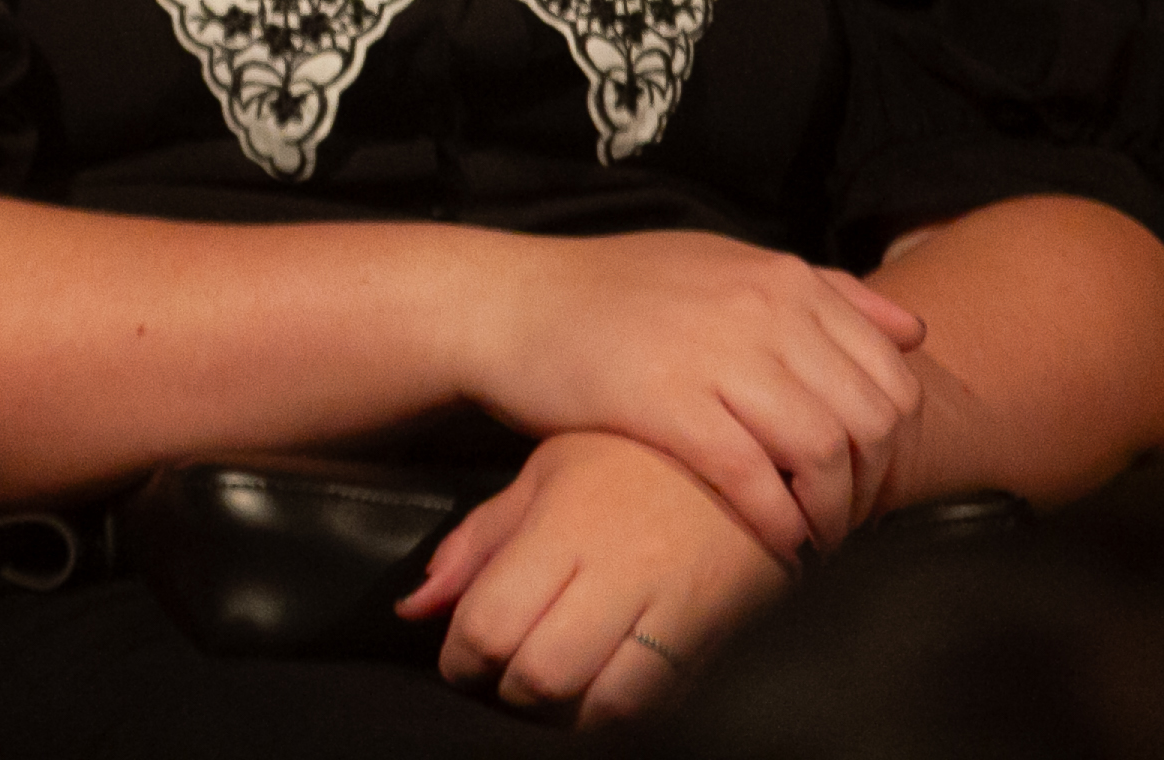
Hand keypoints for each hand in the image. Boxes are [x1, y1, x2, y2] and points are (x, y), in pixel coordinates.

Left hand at [400, 430, 786, 726]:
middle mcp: (616, 571)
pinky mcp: (705, 637)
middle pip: (539, 673)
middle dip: (501, 692)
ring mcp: (667, 608)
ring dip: (555, 712)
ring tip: (541, 687)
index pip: (490, 622)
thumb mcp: (545, 475)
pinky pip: (649, 703)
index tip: (458, 656)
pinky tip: (591, 688)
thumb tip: (414, 607)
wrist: (750, 452)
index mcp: (563, 524)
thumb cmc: (633, 454)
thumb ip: (477, 543)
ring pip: (595, 703)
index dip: (461, 658)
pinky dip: (607, 712)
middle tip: (493, 677)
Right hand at [458, 231, 925, 555]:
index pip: (891, 374)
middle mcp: (761, 310)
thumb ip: (818, 292)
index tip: (866, 475)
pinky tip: (772, 542)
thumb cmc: (614, 293)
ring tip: (813, 537)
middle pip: (870, 421)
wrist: (513, 304)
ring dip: (830, 513)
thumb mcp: (721, 265)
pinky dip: (777, 524)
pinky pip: (756, 480)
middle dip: (870, 485)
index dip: (894, 442)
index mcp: (782, 278)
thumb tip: (911, 333)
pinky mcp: (669, 406)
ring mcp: (716, 356)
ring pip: (824, 454)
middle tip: (843, 516)